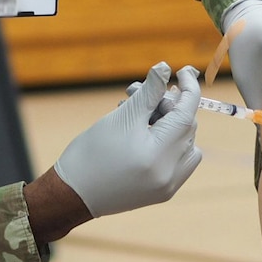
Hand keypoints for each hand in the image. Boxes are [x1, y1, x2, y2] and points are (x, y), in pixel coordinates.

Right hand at [54, 62, 202, 216]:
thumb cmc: (91, 153)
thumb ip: (148, 92)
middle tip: (137, 94)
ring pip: (186, 144)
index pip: (186, 114)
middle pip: (185, 128)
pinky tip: (147, 134)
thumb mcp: (120, 117)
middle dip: (167, 105)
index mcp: (158, 154)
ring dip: (170, 123)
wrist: (73, 194)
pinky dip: (170, 143)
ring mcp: (169, 186)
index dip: (188, 89)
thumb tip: (164, 68)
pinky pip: (180, 161)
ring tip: (139, 116)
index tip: (182, 72)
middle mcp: (169, 173)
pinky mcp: (164, 192)